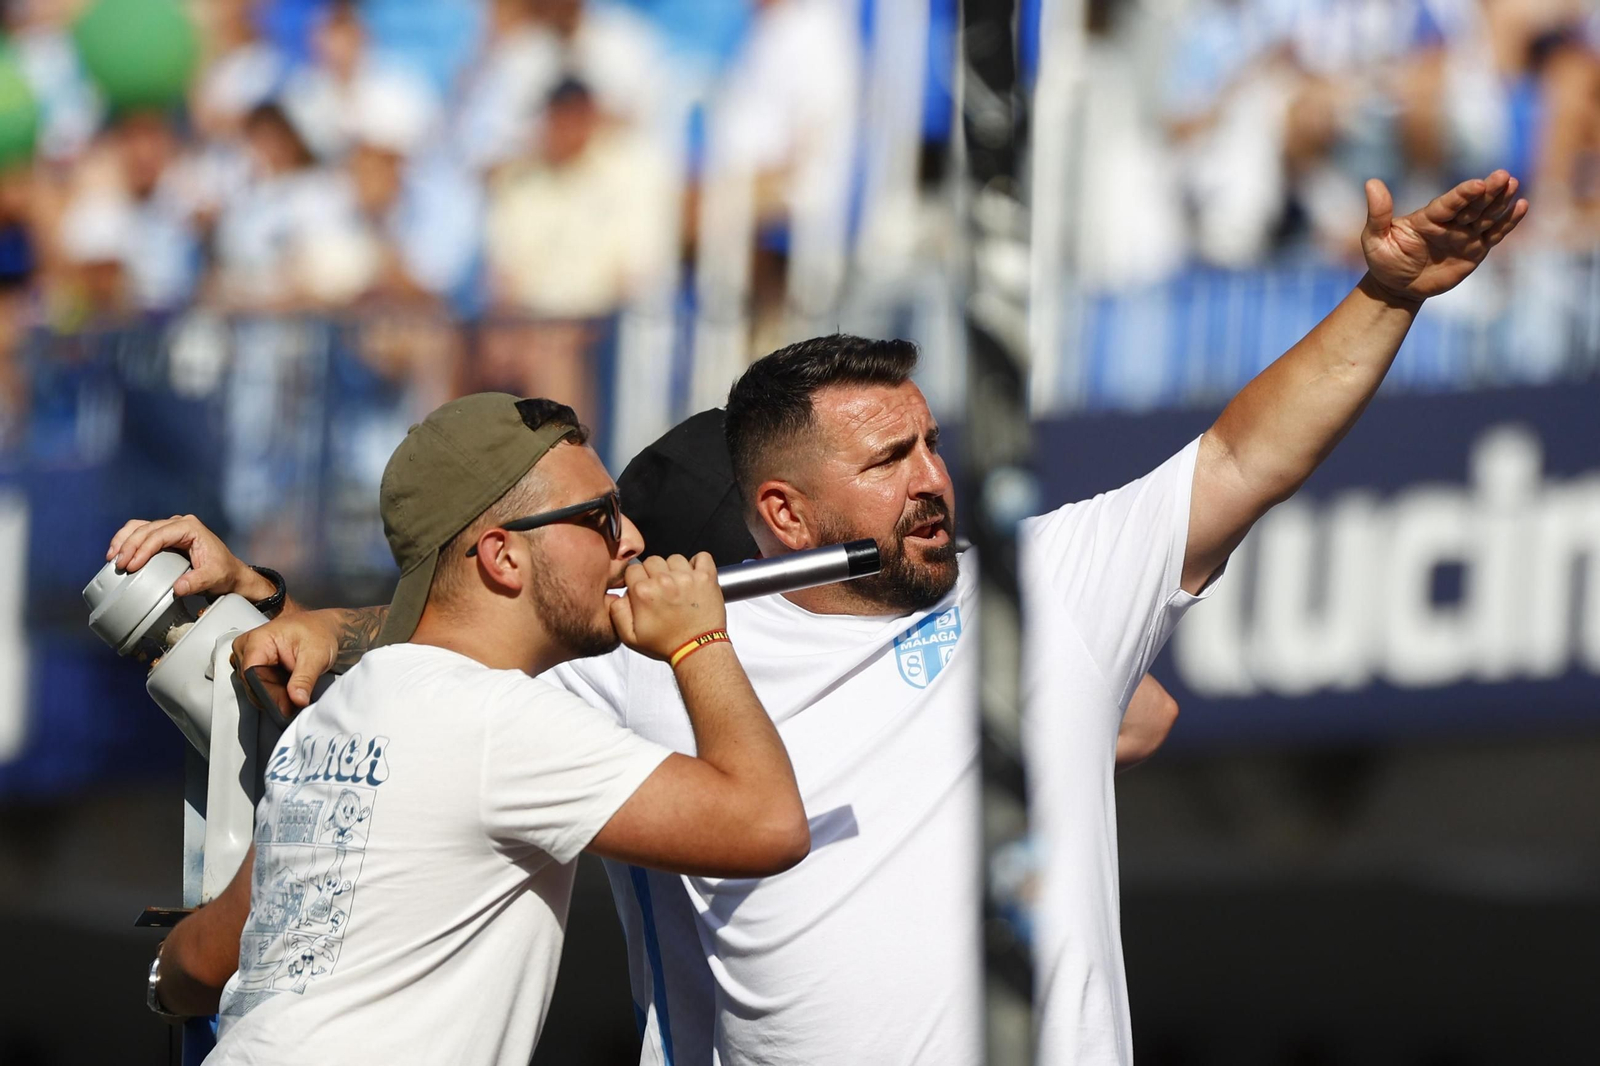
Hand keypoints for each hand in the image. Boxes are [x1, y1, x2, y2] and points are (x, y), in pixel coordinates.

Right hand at [107, 515, 270, 601]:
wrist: (230, 573)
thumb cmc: (224, 573)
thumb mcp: (213, 578)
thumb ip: (196, 582)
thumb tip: (177, 587)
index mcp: (190, 527)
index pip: (159, 535)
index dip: (143, 549)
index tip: (131, 566)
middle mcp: (179, 523)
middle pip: (146, 529)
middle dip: (128, 546)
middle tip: (118, 565)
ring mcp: (171, 528)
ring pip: (139, 527)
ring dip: (123, 540)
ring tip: (112, 558)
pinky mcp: (165, 536)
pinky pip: (141, 533)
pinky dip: (127, 541)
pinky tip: (118, 553)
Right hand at [231, 611, 339, 710]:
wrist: (323, 627)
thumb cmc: (318, 632)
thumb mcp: (316, 656)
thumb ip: (304, 679)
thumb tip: (297, 699)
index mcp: (257, 640)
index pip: (252, 675)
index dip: (268, 694)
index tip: (285, 706)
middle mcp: (247, 648)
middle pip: (252, 684)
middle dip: (275, 697)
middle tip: (298, 699)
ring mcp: (248, 657)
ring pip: (255, 688)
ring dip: (276, 695)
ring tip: (296, 689)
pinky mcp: (254, 666)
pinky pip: (260, 686)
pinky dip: (275, 692)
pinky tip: (290, 687)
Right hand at [607, 553, 725, 662]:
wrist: (698, 650)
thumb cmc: (667, 645)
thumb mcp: (630, 637)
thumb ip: (617, 612)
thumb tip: (616, 595)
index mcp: (643, 592)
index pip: (633, 569)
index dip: (638, 579)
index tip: (645, 589)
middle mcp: (664, 581)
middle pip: (653, 561)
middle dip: (655, 573)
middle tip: (662, 591)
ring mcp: (687, 577)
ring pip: (675, 559)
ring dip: (675, 570)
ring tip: (679, 587)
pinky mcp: (706, 577)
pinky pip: (702, 557)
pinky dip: (699, 564)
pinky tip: (694, 577)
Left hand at [1361, 170, 1528, 302]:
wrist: (1397, 287)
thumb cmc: (1384, 260)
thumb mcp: (1375, 239)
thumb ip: (1378, 213)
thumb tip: (1371, 183)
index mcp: (1428, 217)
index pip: (1448, 203)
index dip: (1462, 194)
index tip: (1476, 184)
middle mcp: (1450, 222)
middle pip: (1473, 204)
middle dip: (1488, 191)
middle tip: (1503, 176)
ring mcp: (1465, 235)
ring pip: (1487, 215)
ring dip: (1501, 201)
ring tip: (1513, 184)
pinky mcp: (1476, 249)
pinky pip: (1494, 234)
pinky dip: (1508, 222)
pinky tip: (1522, 206)